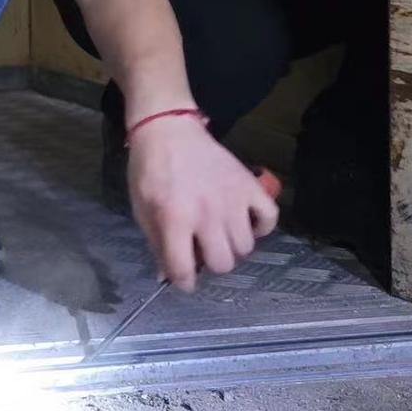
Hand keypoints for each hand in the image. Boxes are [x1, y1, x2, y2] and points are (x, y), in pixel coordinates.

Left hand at [126, 115, 279, 290]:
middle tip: (202, 248)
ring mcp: (232, 198)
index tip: (184, 279)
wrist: (168, 128)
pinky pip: (270, 217)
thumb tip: (167, 276)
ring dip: (232, 246)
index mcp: (176, 219)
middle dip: (210, 262)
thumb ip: (157, 244)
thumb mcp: (142, 208)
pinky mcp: (249, 184)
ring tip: (221, 233)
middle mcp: (207, 213)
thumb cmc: (150, 168)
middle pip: (223, 263)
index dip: (183, 282)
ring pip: (245, 247)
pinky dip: (262, 226)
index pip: (185, 270)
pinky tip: (246, 222)